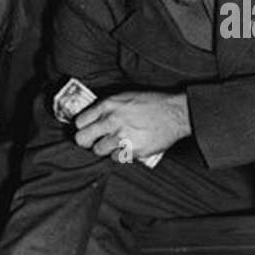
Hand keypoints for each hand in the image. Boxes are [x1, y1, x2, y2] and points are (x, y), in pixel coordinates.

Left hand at [74, 91, 190, 163]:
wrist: (175, 112)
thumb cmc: (152, 103)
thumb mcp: (124, 97)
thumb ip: (106, 107)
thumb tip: (91, 118)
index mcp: (108, 105)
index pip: (79, 122)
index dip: (82, 127)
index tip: (86, 129)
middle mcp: (112, 121)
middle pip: (82, 139)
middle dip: (86, 141)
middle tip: (92, 141)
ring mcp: (121, 137)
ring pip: (98, 150)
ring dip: (105, 148)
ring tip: (115, 142)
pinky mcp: (132, 150)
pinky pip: (115, 158)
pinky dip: (119, 154)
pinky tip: (127, 147)